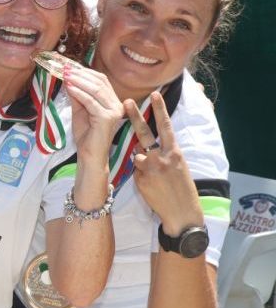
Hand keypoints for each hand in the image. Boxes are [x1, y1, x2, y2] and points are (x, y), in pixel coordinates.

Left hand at [62, 64, 123, 156]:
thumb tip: (68, 78)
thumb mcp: (79, 109)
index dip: (85, 72)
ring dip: (78, 81)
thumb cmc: (85, 134)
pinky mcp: (107, 118)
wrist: (89, 154)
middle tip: (65, 68)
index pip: (101, 80)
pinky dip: (79, 93)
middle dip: (81, 74)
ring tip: (65, 75)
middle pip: (99, 82)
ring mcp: (114, 111)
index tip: (69, 66)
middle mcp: (116, 104)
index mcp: (112, 101)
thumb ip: (77, 95)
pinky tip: (69, 87)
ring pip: (96, 90)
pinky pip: (91, 102)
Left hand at [126, 93, 202, 232]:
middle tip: (125, 101)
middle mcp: (162, 156)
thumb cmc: (182, 189)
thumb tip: (144, 146)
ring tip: (156, 178)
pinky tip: (150, 186)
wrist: (181, 212)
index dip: (160, 110)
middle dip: (135, 116)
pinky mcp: (140, 178)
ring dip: (141, 162)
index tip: (154, 94)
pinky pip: (134, 171)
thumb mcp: (178, 166)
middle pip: (145, 132)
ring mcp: (150, 167)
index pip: (166, 126)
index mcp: (175, 152)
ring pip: (136, 155)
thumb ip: (163, 153)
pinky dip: (140, 175)